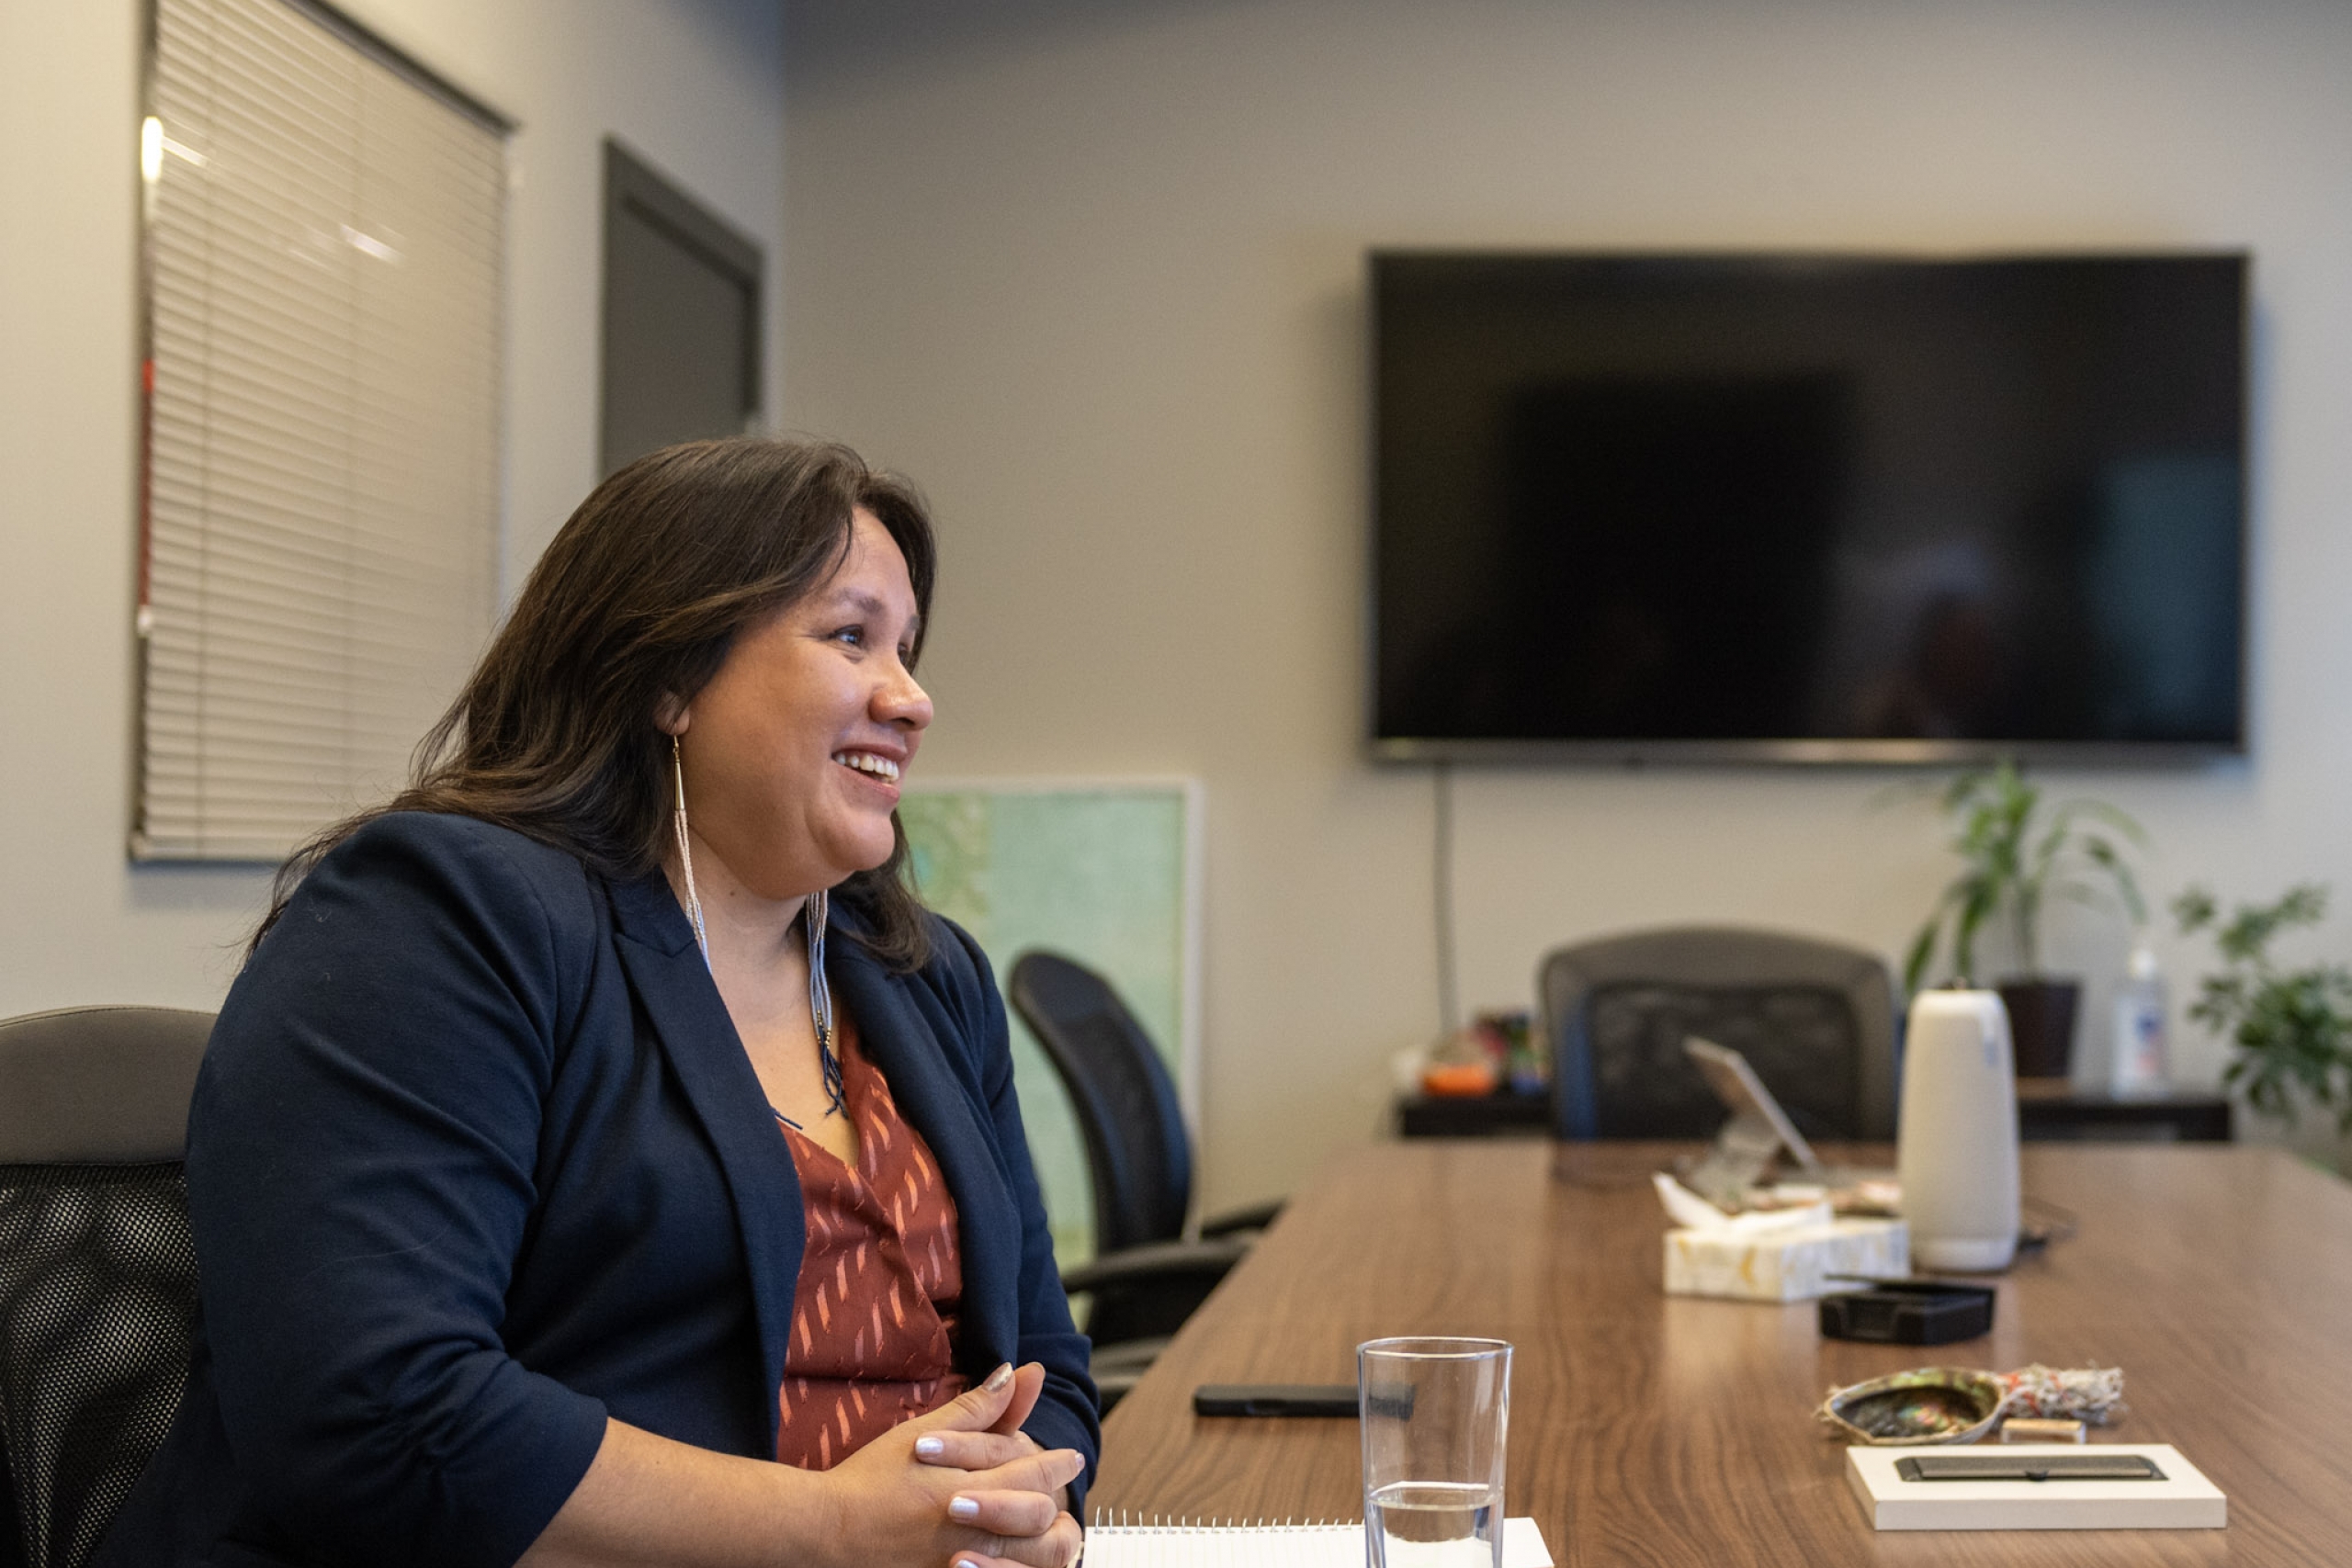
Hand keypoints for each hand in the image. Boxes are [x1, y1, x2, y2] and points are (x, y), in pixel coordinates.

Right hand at [823, 1363, 1084, 1567]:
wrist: (824, 1533)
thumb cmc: (867, 1481)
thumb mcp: (922, 1434)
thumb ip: (976, 1408)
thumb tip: (1017, 1372)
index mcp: (971, 1489)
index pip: (1035, 1474)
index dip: (1056, 1465)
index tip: (1068, 1458)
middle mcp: (974, 1531)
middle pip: (1041, 1521)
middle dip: (1060, 1502)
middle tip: (1067, 1493)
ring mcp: (963, 1565)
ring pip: (1031, 1560)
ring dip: (1047, 1541)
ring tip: (1054, 1527)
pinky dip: (1013, 1565)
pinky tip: (1016, 1556)